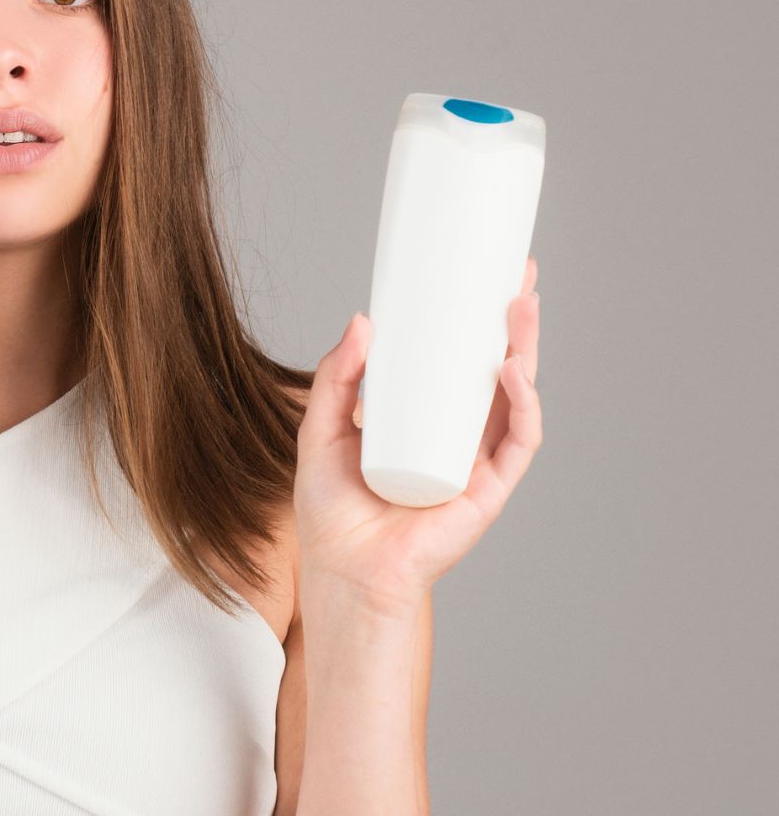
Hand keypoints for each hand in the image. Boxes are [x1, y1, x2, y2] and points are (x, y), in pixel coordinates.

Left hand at [293, 256, 542, 614]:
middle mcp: (458, 438)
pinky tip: (510, 373)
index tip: (485, 275)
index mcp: (425, 421)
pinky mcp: (488, 490)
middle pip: (498, 371)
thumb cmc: (333, 510)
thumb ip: (337, 377)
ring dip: (525, 351)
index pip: (459, 362)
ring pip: (518, 398)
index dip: (476, 322)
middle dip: (514, 324)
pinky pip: (517, 443)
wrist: (342, 571)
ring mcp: (477, 462)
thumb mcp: (322, 427)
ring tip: (520, 308)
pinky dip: (522, 406)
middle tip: (519, 275)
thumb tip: (361, 320)